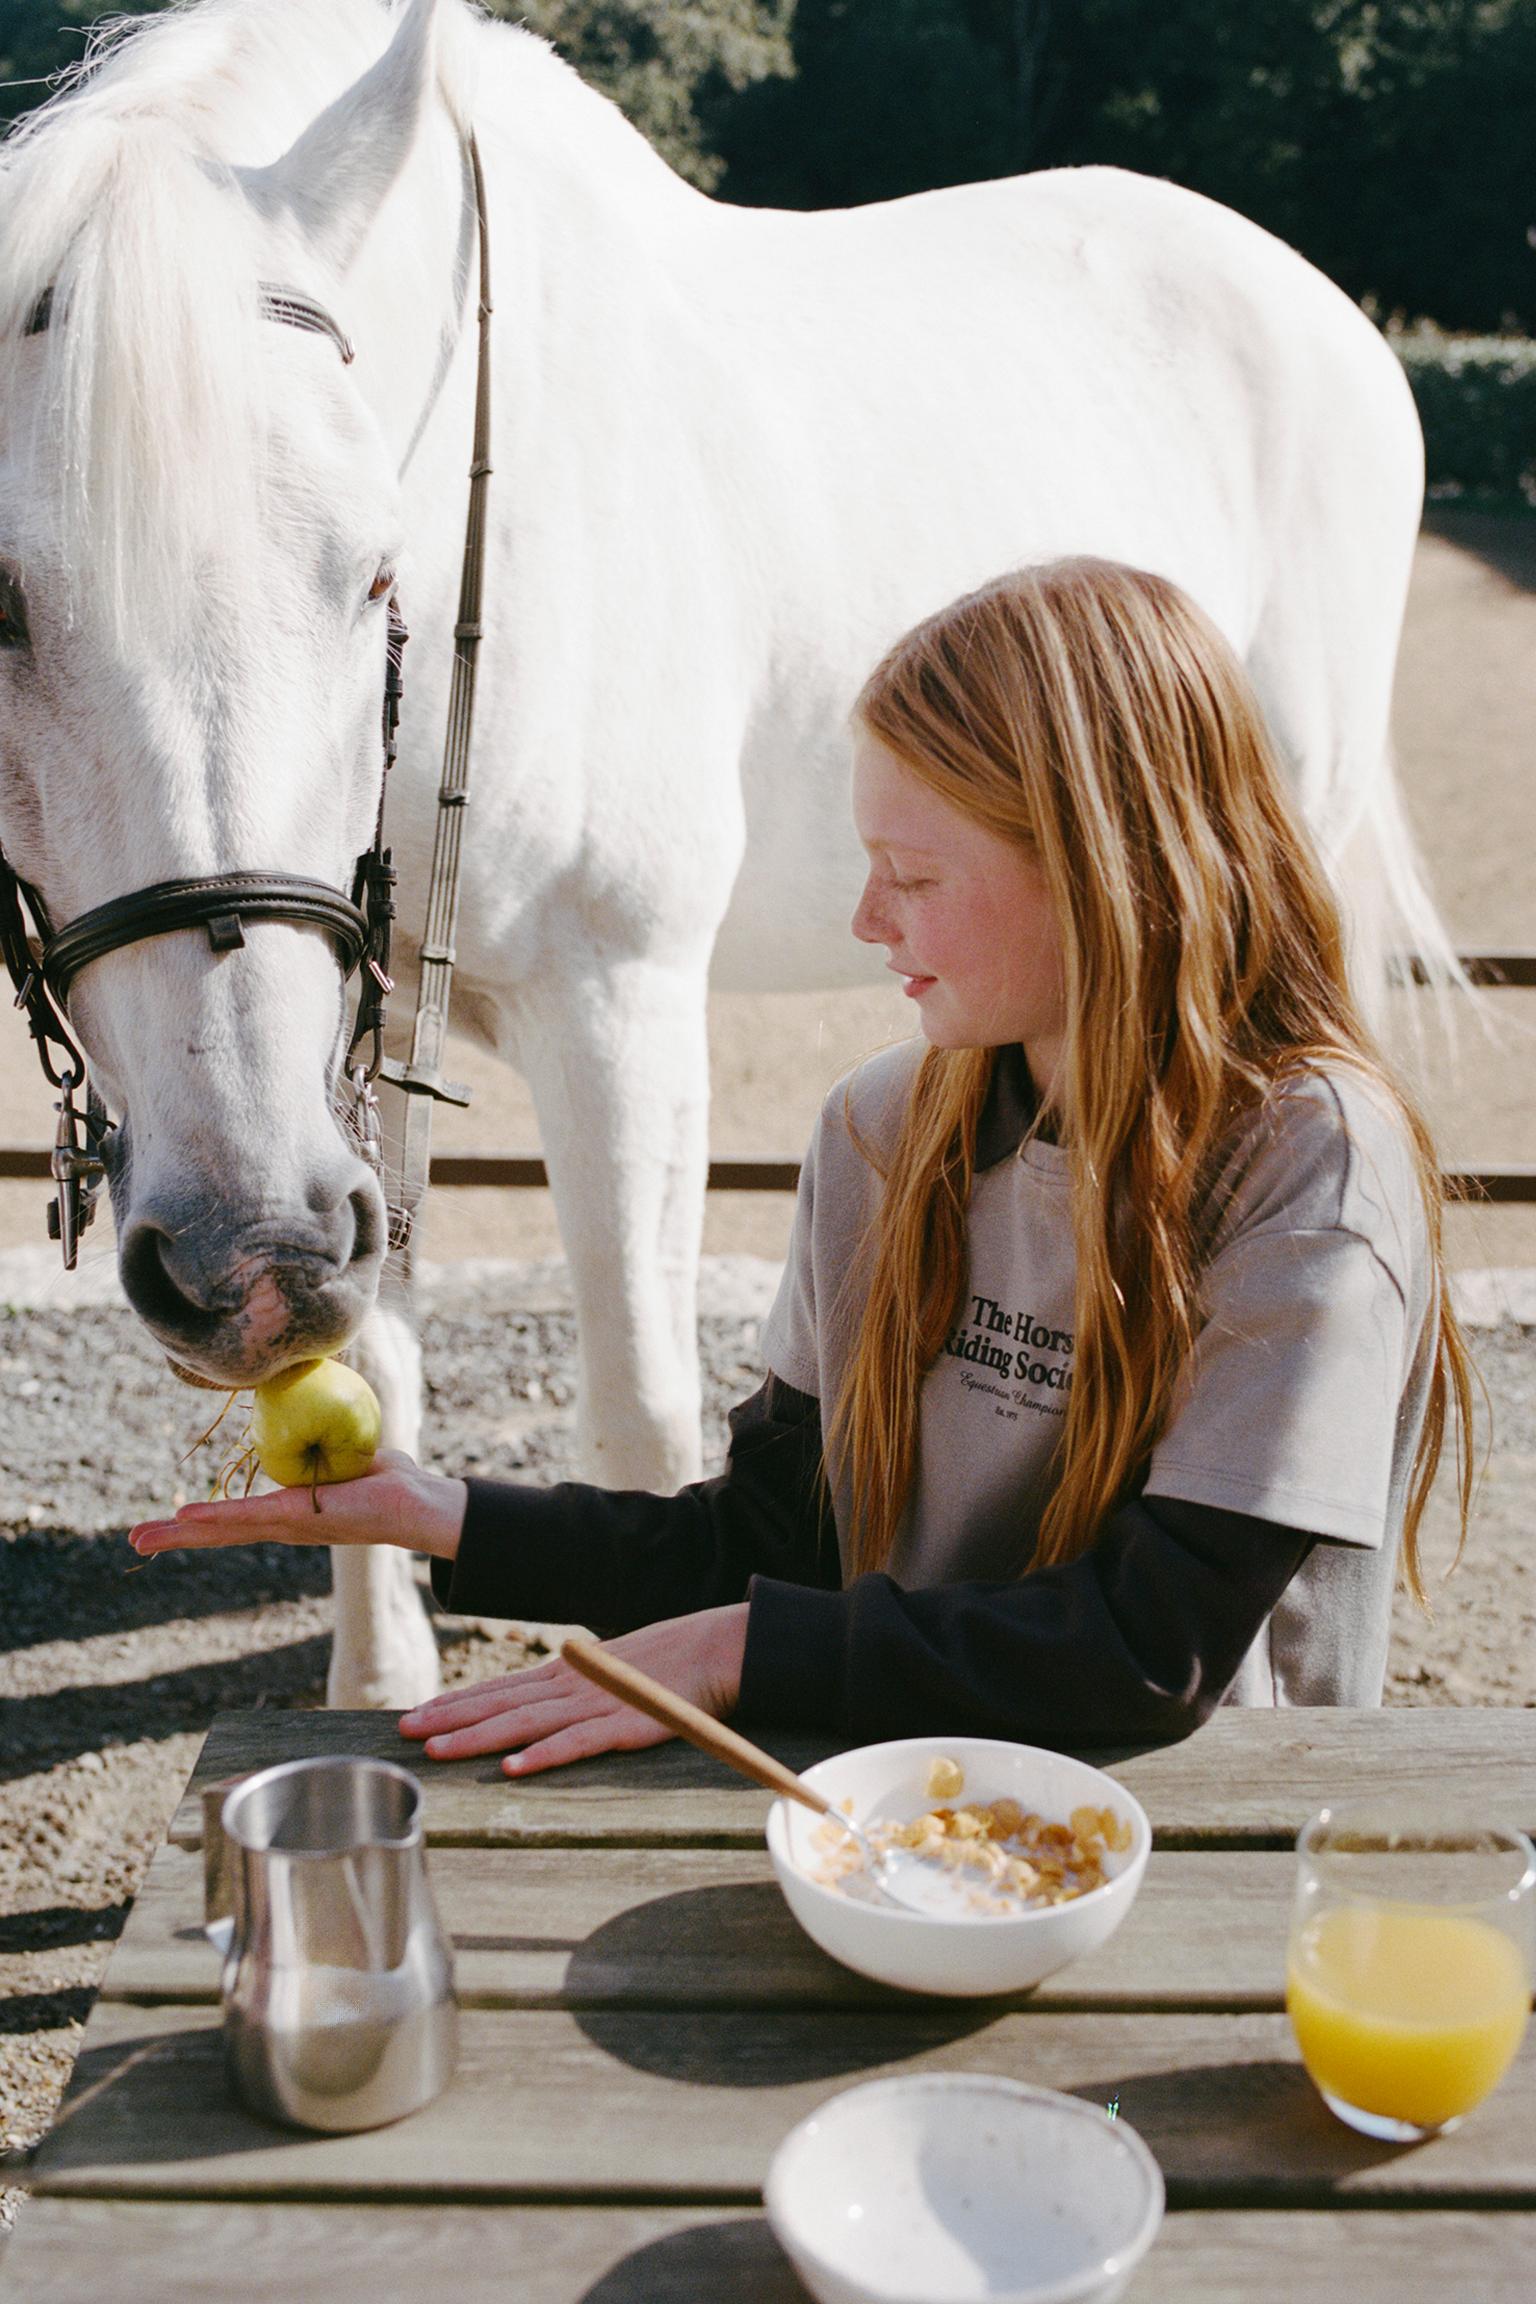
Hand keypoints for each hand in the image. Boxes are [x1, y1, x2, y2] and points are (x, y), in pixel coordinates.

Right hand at [128, 1452, 467, 1560]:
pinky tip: (185, 1522)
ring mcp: (286, 1526)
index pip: (235, 1518)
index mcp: (287, 1512)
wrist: (414, 1500)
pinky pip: (249, 1516)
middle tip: (134, 1540)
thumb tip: (317, 1412)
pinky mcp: (296, 1519)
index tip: (167, 1524)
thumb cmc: (386, 1478)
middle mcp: (281, 1525)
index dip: (202, 1521)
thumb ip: (324, 1439)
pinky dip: (216, 1518)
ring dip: (182, 1533)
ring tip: (142, 1537)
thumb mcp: (344, 1453)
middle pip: (219, 1531)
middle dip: (176, 1537)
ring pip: (224, 1529)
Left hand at [399, 1604, 750, 1775]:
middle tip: (403, 1731)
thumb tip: (545, 1696)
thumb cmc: (666, 1661)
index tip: (414, 1713)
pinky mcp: (623, 1727)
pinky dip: (542, 1756)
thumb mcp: (609, 1668)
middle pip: (498, 1704)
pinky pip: (576, 1745)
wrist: (715, 1648)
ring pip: (524, 1724)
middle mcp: (569, 1686)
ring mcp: (594, 1706)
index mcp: (565, 1672)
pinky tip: (513, 1768)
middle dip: (448, 1718)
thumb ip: (577, 1684)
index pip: (498, 1688)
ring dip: (477, 1738)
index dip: (455, 1701)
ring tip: (436, 1750)